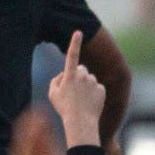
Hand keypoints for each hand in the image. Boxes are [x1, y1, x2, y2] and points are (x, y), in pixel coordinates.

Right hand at [48, 32, 106, 148]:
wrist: (80, 122)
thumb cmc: (64, 108)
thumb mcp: (53, 94)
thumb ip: (56, 80)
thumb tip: (64, 74)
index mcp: (70, 75)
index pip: (72, 55)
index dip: (74, 43)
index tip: (78, 32)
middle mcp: (82, 75)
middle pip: (81, 70)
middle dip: (79, 76)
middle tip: (74, 91)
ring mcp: (93, 82)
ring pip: (89, 79)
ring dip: (86, 86)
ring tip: (81, 100)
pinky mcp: (101, 89)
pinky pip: (97, 88)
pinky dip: (94, 94)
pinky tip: (89, 103)